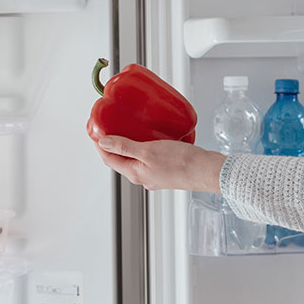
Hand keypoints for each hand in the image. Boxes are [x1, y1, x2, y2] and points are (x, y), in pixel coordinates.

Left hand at [95, 135, 225, 192]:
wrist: (207, 171)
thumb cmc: (181, 163)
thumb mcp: (148, 151)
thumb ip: (124, 146)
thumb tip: (103, 142)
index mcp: (135, 174)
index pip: (109, 159)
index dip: (100, 144)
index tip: (96, 130)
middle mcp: (142, 177)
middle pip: (120, 159)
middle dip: (112, 144)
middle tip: (110, 126)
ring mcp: (154, 175)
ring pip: (135, 158)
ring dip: (128, 144)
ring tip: (129, 128)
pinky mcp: (166, 171)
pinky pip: (149, 158)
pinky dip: (144, 146)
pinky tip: (151, 136)